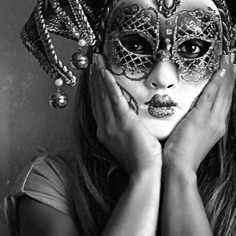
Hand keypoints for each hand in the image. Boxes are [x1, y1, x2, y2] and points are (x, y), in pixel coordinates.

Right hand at [90, 54, 162, 174]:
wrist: (144, 174)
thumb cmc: (141, 163)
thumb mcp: (129, 145)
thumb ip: (127, 132)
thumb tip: (132, 125)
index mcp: (105, 133)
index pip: (97, 107)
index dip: (94, 90)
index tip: (93, 77)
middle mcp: (105, 127)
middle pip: (96, 98)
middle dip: (93, 79)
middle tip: (91, 62)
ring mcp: (112, 124)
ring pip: (102, 95)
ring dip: (98, 76)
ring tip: (95, 61)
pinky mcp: (123, 121)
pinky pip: (113, 98)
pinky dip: (108, 84)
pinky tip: (105, 73)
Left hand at [162, 55, 235, 173]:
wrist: (181, 169)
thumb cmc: (181, 157)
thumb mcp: (191, 136)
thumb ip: (193, 124)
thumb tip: (188, 115)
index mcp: (216, 127)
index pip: (224, 102)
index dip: (227, 86)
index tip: (229, 72)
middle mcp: (218, 122)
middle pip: (227, 94)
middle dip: (230, 75)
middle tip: (232, 58)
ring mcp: (212, 120)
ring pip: (222, 92)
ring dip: (226, 73)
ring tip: (229, 58)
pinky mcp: (202, 118)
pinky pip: (212, 95)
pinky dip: (218, 81)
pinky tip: (221, 70)